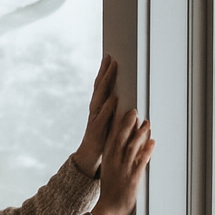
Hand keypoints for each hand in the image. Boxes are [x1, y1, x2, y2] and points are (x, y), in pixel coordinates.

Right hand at [73, 54, 117, 176]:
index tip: (109, 57)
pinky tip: (113, 98)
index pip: (101, 86)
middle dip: (105, 72)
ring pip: (100, 97)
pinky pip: (102, 117)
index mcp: (99, 107)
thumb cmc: (102, 138)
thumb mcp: (110, 120)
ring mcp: (94, 119)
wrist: (89, 157)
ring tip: (112, 70)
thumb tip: (124, 96)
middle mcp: (95, 110)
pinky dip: (108, 107)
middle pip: (99, 87)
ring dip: (106, 83)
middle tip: (110, 57)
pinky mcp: (96, 130)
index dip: (105, 72)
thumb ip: (115, 109)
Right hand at [90, 108, 154, 214]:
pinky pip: (141, 161)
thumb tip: (123, 144)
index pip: (112, 137)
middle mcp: (114, 161)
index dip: (118, 123)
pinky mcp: (133, 177)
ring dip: (140, 134)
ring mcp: (124, 168)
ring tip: (147, 123)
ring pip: (132, 147)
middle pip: (121, 138)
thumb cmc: (111, 189)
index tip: (123, 112)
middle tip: (134, 112)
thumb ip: (115, 156)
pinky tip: (152, 142)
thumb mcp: (109, 169)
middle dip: (127, 124)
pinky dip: (147, 151)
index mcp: (108, 158)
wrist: (110, 208)